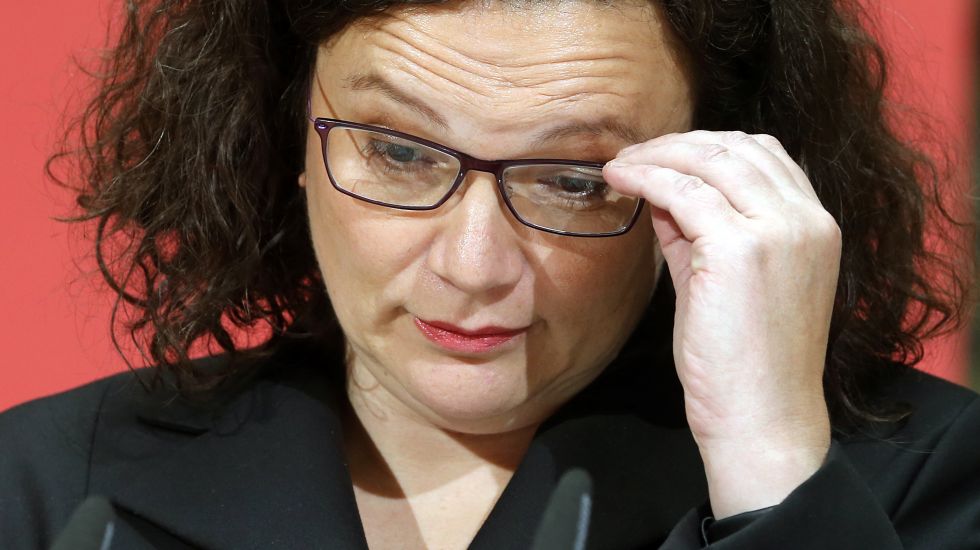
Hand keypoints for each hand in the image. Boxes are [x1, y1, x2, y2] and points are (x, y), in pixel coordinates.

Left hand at [603, 131, 839, 517]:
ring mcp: (778, 230)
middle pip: (738, 148)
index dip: (709, 147)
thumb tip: (662, 195)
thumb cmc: (744, 362)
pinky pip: (682, 191)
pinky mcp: (739, 248)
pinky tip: (620, 179)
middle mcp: (807, 219)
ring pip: (709, 161)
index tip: (665, 157)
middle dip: (679, 144)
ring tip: (621, 163)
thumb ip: (701, 234)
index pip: (765, 156)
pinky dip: (646, 177)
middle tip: (634, 154)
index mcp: (817, 225)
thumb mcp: (728, 282)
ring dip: (657, 154)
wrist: (761, 418)